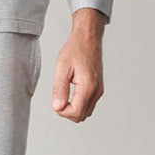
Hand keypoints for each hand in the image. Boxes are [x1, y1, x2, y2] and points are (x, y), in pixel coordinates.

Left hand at [50, 8, 105, 122]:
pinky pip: (89, 105)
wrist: (88, 39)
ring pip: (86, 113)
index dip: (62, 112)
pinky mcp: (99, 89)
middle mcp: (96, 91)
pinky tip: (71, 94)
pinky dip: (79, 104)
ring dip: (73, 109)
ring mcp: (99, 91)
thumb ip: (59, 89)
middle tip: (58, 98)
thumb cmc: (75, 50)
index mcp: (88, 86)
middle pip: (81, 116)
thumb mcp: (62, 68)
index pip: (76, 113)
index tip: (55, 101)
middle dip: (67, 112)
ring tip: (64, 94)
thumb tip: (57, 107)